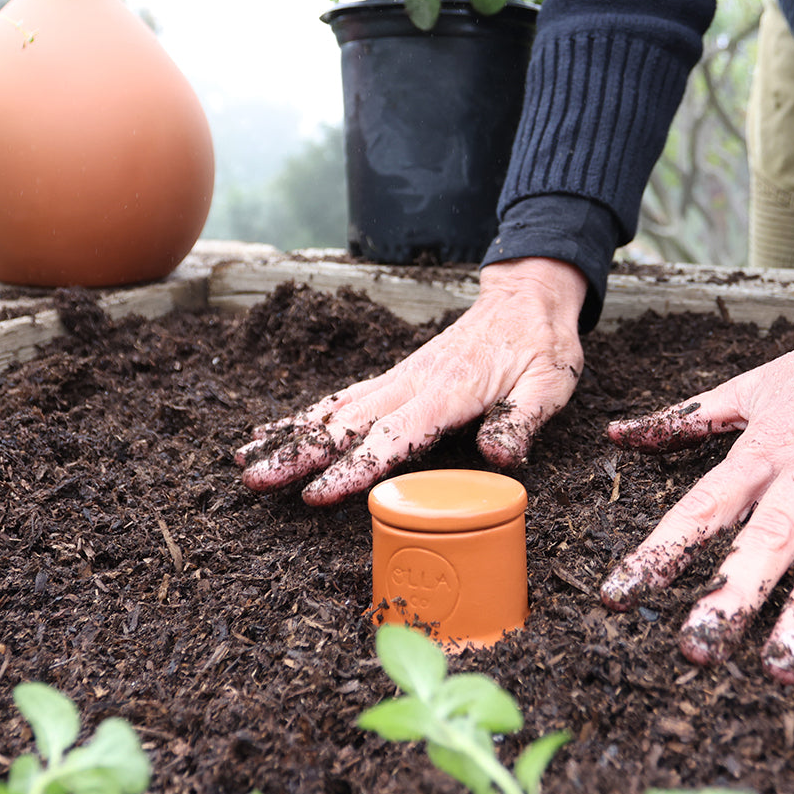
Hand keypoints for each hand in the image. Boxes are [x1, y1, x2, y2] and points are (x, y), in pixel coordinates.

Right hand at [235, 257, 586, 502]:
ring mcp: (397, 380)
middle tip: (254, 481)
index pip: (393, 437)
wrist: (527, 300)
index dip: (354, 468)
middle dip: (297, 456)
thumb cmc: (541, 346)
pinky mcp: (394, 380)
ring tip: (243, 461)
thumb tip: (499, 456)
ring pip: (331, 411)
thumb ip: (522, 420)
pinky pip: (340, 399)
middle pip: (344, 425)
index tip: (316, 493)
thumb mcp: (550, 385)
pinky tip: (273, 432)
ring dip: (287, 436)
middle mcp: (411, 384)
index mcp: (447, 393)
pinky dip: (302, 416)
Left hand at [599, 294, 793, 681]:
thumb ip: (685, 420)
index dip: (658, 551)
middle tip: (694, 650)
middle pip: (765, 539)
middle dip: (729, 594)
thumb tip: (616, 434)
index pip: (702, 507)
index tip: (616, 598)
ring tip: (786, 672)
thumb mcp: (751, 387)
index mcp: (765, 452)